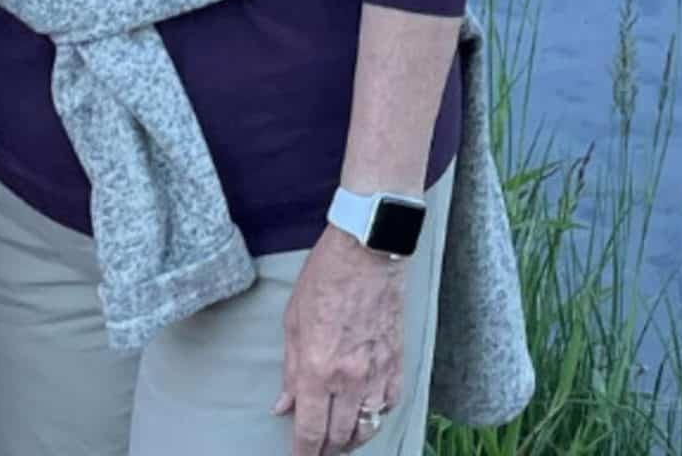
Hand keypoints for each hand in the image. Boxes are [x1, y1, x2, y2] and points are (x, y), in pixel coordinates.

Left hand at [275, 226, 407, 455]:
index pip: (310, 432)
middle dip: (326, 450)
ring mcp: (377, 370)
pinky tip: (368, 411)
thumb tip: (284, 406)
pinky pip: (390, 402)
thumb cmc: (326, 276)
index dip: (303, 454)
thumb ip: (290, 370)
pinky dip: (378, 414)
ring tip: (342, 438)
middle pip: (339, 437)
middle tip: (318, 449)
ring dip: (353, 439)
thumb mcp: (293, 321)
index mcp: (317, 369)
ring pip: (368, 426)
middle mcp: (349, 378)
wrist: (369, 247)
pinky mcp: (397, 359)